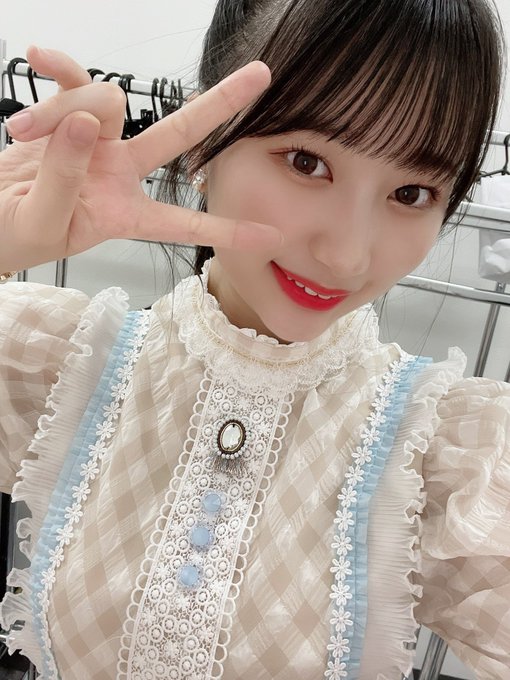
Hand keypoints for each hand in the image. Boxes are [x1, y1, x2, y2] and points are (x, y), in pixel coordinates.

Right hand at [0, 46, 280, 272]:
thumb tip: (87, 123)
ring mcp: (98, 143)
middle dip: (218, 106)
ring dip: (62, 110)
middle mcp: (120, 175)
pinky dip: (57, 70)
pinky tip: (38, 58)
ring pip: (105, 102)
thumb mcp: (41, 220)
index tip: (271, 236)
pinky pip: (74, 79)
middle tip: (262, 75)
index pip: (183, 224)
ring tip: (22, 136)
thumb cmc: (13, 234)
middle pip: (178, 135)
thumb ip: (65, 177)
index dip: (226, 231)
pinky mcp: (69, 116)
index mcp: (124, 215)